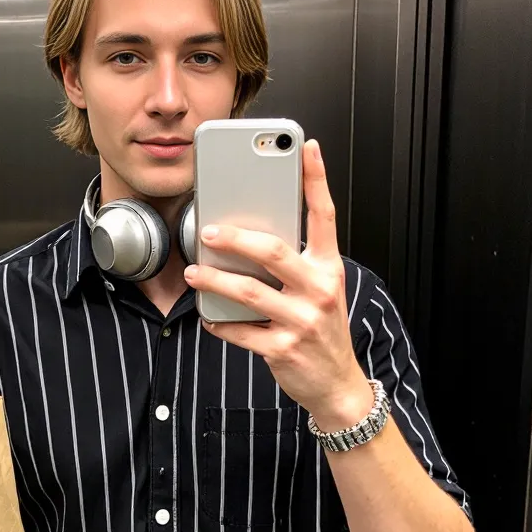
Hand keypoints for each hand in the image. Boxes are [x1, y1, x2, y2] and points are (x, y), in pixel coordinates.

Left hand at [183, 139, 372, 430]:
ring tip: (194, 272)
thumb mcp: (321, 290)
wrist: (337, 384)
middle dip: (236, 238)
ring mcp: (301, 321)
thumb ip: (296, 263)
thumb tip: (250, 236)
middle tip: (209, 230)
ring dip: (215, 279)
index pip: (324, 215)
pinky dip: (218, 322)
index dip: (316, 179)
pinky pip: (240, 330)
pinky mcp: (282, 349)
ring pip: (249, 291)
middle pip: (273, 251)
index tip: (307, 147)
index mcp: (328, 267)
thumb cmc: (322, 330)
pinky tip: (207, 314)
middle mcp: (318, 290)